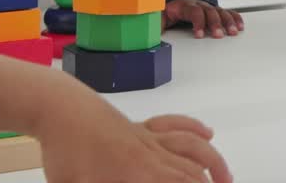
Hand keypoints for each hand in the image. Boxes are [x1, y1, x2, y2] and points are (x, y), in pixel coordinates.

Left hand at [38, 106, 230, 182]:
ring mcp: (149, 137)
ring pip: (191, 147)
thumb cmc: (64, 153)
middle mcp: (151, 154)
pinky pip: (175, 124)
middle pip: (191, 171)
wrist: (61, 111)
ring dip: (213, 161)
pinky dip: (194, 129)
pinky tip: (207, 134)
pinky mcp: (142, 126)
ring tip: (225, 176)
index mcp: (137, 174)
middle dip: (210, 182)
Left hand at [164, 0, 244, 38]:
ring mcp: (209, 7)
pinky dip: (235, 18)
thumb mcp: (161, 16)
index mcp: (185, 6)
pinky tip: (240, 27)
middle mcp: (200, 4)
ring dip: (228, 22)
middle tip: (218, 35)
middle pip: (210, 11)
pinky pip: (228, 12)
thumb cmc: (170, 10)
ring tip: (233, 32)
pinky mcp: (216, 10)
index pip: (194, 12)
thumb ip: (157, 24)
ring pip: (221, 11)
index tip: (199, 35)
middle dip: (215, 23)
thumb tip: (151, 37)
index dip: (198, 22)